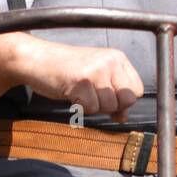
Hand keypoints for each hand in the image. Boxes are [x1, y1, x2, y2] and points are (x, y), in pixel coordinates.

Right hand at [16, 39, 143, 122]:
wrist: (38, 59)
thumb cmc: (67, 69)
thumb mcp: (96, 77)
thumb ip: (112, 94)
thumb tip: (123, 117)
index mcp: (118, 58)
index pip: (138, 89)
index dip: (124, 100)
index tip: (108, 98)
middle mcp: (111, 61)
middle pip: (128, 99)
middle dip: (111, 106)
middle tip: (92, 97)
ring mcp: (96, 70)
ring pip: (109, 106)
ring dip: (93, 107)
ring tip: (80, 93)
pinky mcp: (81, 81)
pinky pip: (91, 109)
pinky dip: (80, 108)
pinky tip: (71, 95)